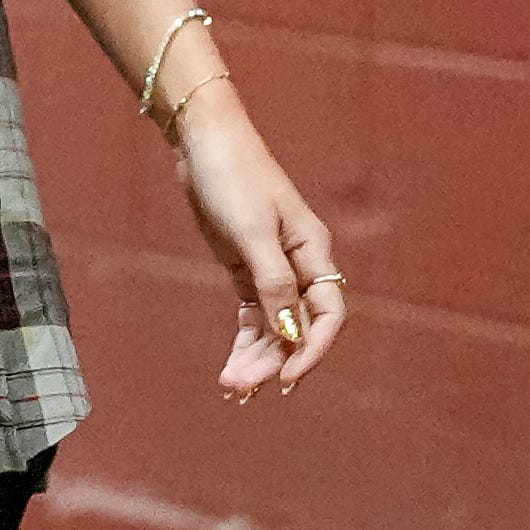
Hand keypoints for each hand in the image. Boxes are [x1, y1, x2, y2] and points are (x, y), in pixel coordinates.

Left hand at [170, 85, 346, 398]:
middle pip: (297, 326)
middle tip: (243, 388)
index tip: (286, 378)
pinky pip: (254, 314)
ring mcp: (271, 267)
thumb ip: (274, 283)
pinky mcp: (245, 267)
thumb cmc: (232, 177)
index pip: (327, 315)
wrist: (202, 141)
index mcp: (313, 251)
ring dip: (257, 356)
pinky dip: (245, 339)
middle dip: (274, 359)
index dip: (311, 350)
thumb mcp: (252, 231)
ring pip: (274, 325)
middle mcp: (299, 264)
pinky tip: (233, 366)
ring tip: (233, 387)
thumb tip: (292, 334)